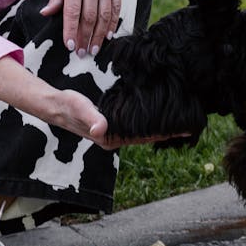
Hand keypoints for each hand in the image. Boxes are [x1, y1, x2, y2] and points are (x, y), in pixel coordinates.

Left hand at [40, 0, 123, 54]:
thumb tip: (46, 14)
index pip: (72, 10)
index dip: (71, 30)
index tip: (70, 46)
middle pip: (89, 16)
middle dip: (85, 37)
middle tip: (82, 54)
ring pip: (104, 15)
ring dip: (99, 35)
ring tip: (94, 49)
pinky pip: (116, 8)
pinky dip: (113, 23)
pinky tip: (108, 35)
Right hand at [50, 90, 191, 148]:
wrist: (55, 106)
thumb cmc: (67, 106)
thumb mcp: (80, 108)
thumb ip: (91, 118)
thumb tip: (100, 129)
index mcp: (109, 139)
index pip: (143, 137)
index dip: (164, 133)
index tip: (185, 129)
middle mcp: (113, 140)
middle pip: (146, 137)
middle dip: (166, 133)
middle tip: (191, 126)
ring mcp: (112, 134)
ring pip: (141, 133)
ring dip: (158, 129)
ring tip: (178, 123)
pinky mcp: (110, 126)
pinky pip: (134, 127)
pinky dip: (148, 124)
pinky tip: (155, 117)